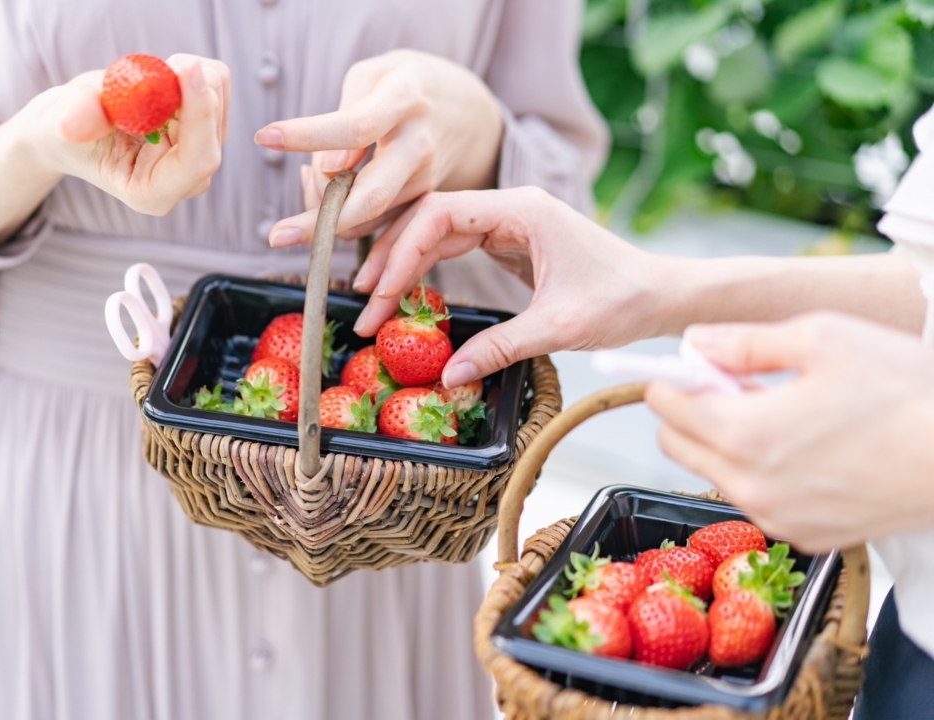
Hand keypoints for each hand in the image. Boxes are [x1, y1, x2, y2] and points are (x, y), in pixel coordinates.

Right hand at [18, 53, 229, 215]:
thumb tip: (72, 125)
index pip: (197, 160)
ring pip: (219, 99)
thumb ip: (78, 121)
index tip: (186, 67)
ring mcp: (201, 155)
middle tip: (153, 68)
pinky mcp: (210, 129)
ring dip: (186, 74)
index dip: (198, 114)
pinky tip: (163, 83)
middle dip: (189, 86)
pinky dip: (193, 71)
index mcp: (153, 193)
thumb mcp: (61, 123)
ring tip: (146, 81)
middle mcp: (186, 180)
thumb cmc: (65, 129)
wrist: (75, 125)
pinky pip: (218, 85)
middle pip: (213, 128)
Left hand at [254, 49, 502, 246]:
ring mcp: (424, 180)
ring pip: (365, 216)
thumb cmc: (403, 84)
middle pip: (370, 196)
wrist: (463, 110)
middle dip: (321, 222)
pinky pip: (372, 222)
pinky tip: (327, 188)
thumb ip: (347, 110)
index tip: (265, 137)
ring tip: (303, 181)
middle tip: (276, 235)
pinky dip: (341, 214)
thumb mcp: (375, 73)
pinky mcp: (420, 202)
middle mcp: (418, 145)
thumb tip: (331, 167)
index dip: (308, 135)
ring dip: (323, 212)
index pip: (354, 126)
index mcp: (405, 100)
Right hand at [351, 187, 669, 387]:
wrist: (661, 295)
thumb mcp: (559, 327)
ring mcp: (509, 223)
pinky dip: (428, 272)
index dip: (402, 252)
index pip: (440, 215)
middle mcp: (511, 208)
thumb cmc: (622, 300)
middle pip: (430, 221)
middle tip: (364, 304)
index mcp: (522, 210)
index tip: (379, 292)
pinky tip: (408, 297)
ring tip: (376, 305)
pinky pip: (455, 249)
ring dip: (405, 267)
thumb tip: (448, 375)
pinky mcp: (511, 243)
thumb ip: (501, 348)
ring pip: (438, 234)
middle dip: (393, 261)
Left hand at [646, 312, 933, 552]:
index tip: (694, 363)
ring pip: (715, 473)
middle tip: (741, 385)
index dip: (674, 377)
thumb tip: (696, 343)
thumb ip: (746, 342)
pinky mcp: (806, 535)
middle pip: (679, 444)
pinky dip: (763, 472)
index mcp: (745, 435)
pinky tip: (807, 446)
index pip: (667, 406)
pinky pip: (756, 499)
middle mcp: (751, 486)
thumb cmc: (907, 392)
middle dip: (694, 410)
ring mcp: (778, 517)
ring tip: (783, 412)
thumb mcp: (823, 339)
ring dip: (727, 442)